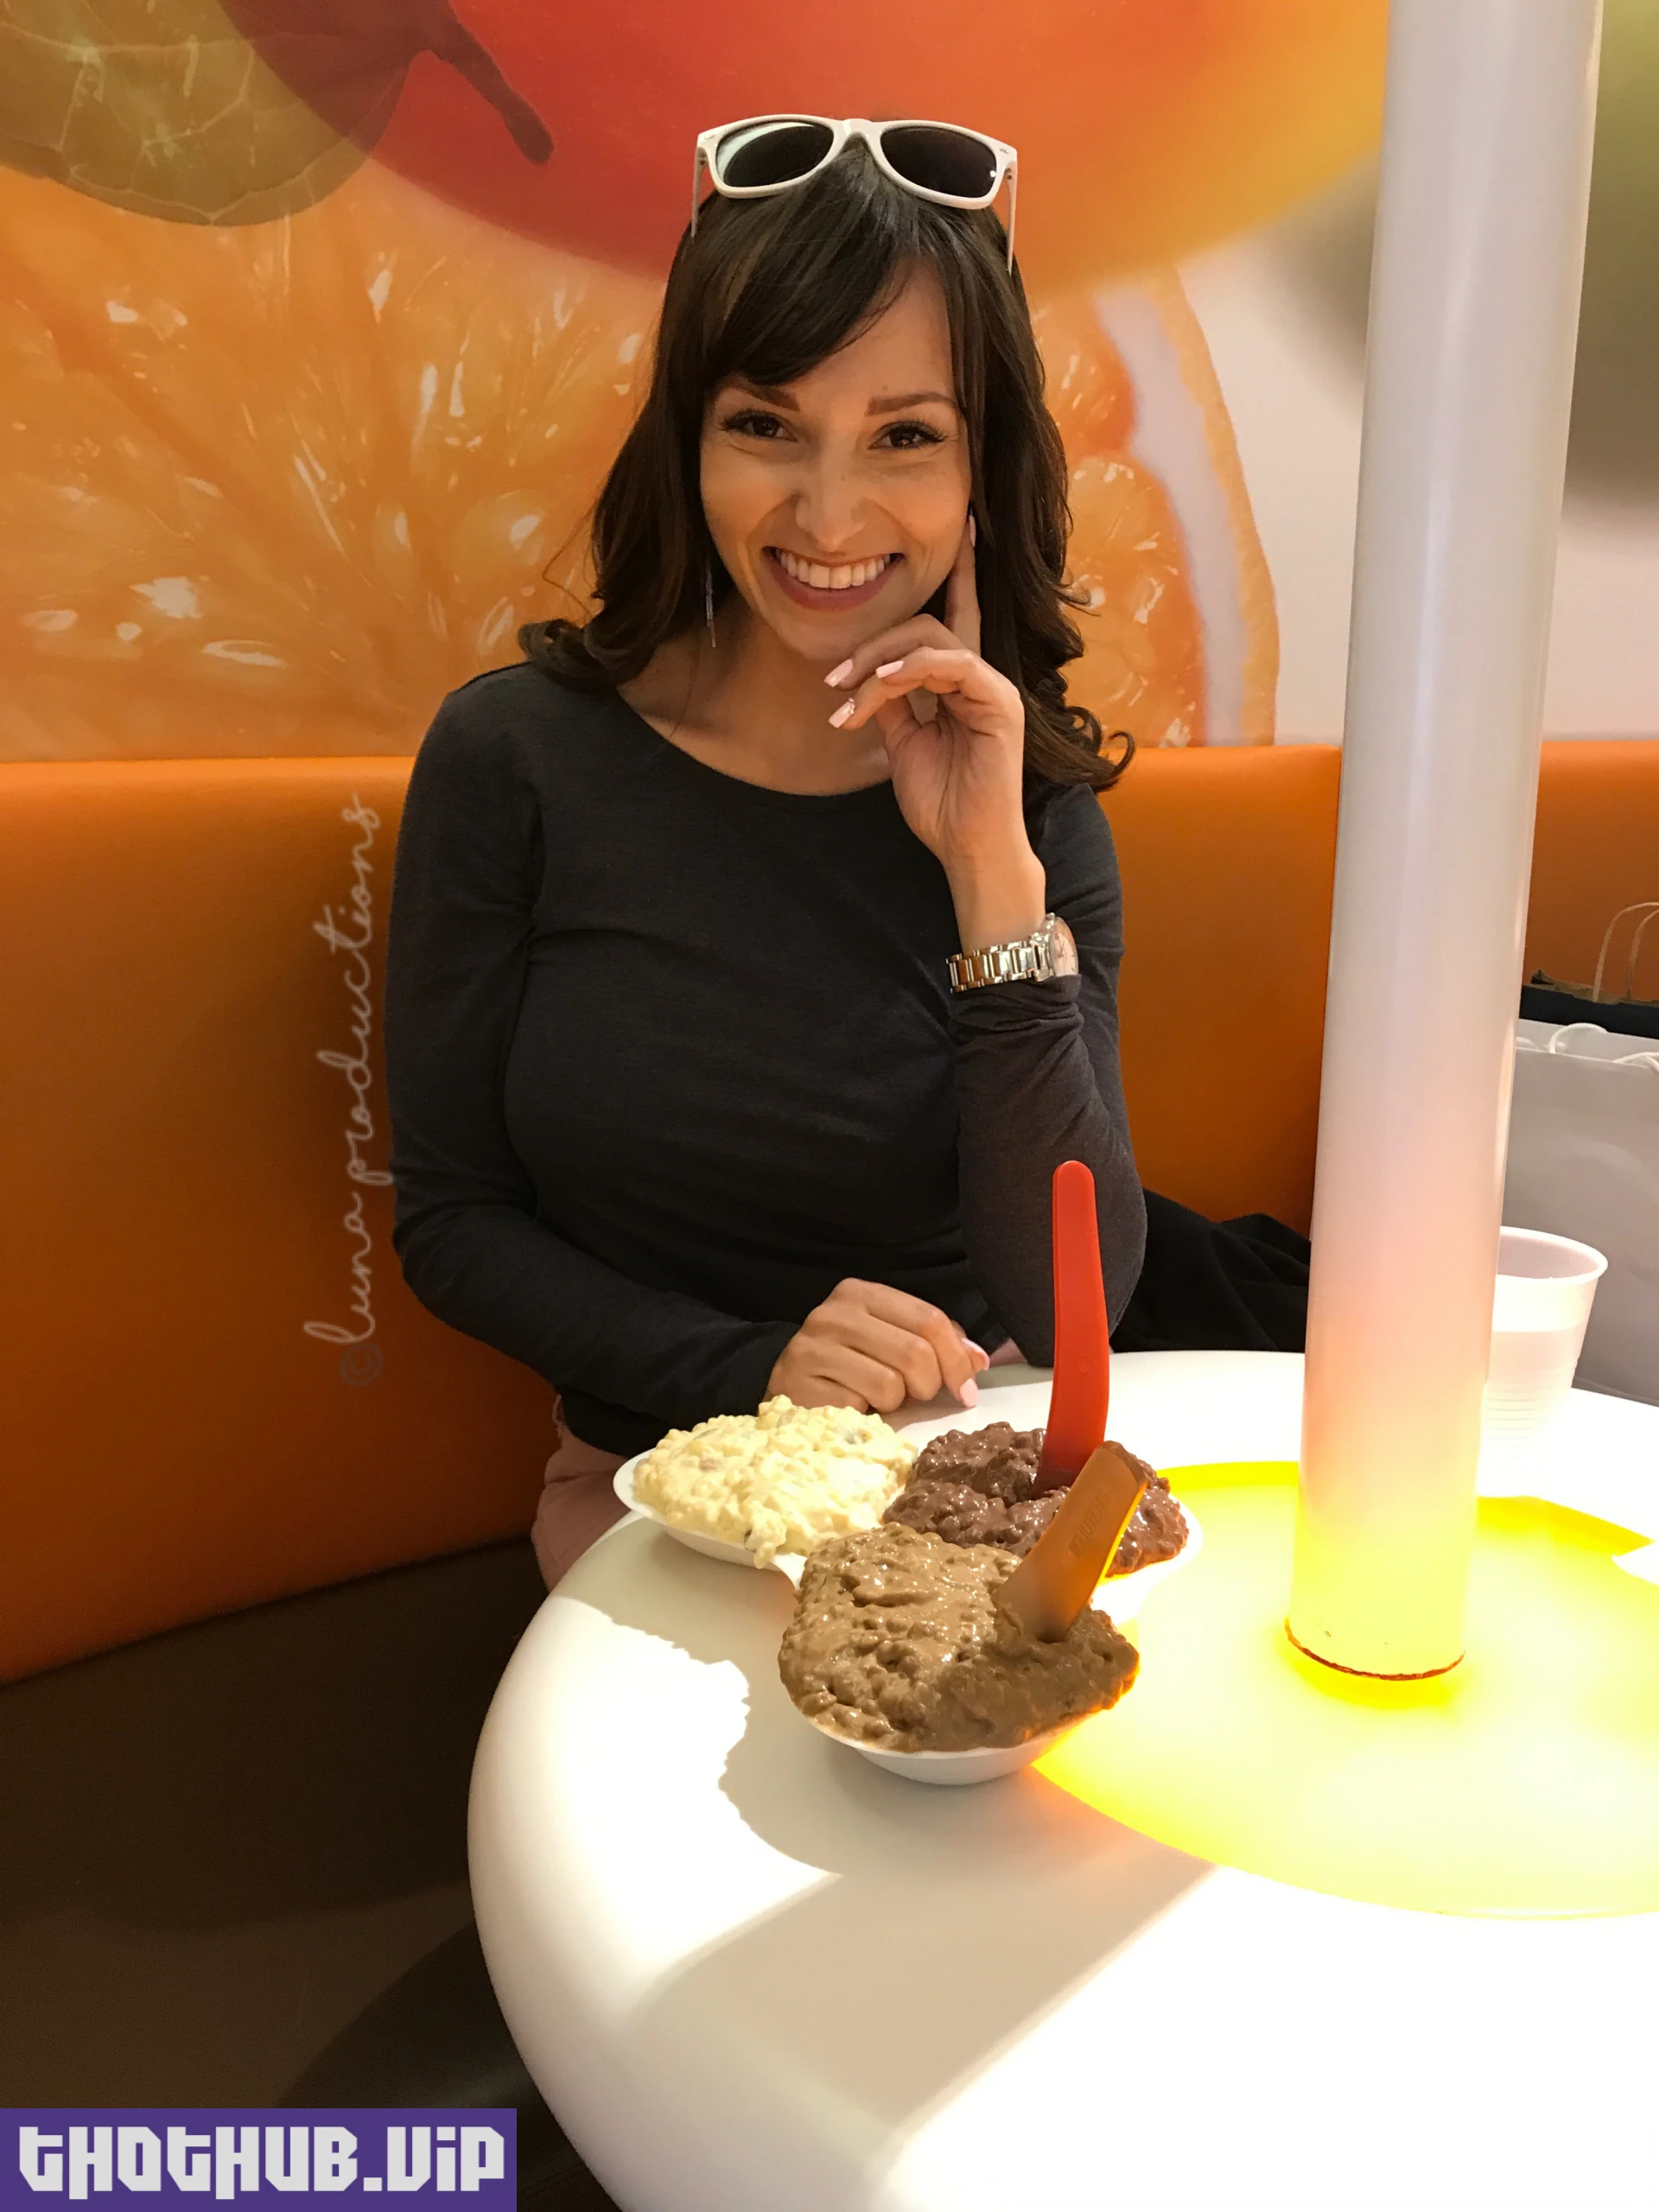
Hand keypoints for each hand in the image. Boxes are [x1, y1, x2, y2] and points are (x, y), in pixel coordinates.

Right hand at [768, 1279, 989, 1414]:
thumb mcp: (891, 1343)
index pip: (929, 1319)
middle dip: (928, 1385)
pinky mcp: (799, 1387)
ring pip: (890, 1384)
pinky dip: (866, 1417)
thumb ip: (935, 1344)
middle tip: (917, 1396)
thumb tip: (978, 1360)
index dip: (957, 1358)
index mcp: (860, 1293)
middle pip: (915, 1352)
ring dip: (894, 1403)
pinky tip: (853, 1409)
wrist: (788, 1389)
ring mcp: (811, 1349)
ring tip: (877, 1399)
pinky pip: (859, 1408)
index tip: (967, 1391)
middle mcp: (832, 1314)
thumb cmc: (850, 1367)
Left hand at [826, 521, 1044, 944]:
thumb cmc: (942, 806)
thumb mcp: (903, 745)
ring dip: (878, 662)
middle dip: (871, 645)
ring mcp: (994, 688)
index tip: (960, 527)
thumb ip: (892, 702)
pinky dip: (907, 672)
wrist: (969, 850)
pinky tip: (877, 690)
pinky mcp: (1000, 703)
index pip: (957, 618)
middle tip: (833, 680)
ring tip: (845, 695)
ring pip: (932, 639)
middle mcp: (982, 679)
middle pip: (927, 624)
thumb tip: (868, 675)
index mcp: (962, 685)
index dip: (961, 573)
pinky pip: (949, 664)